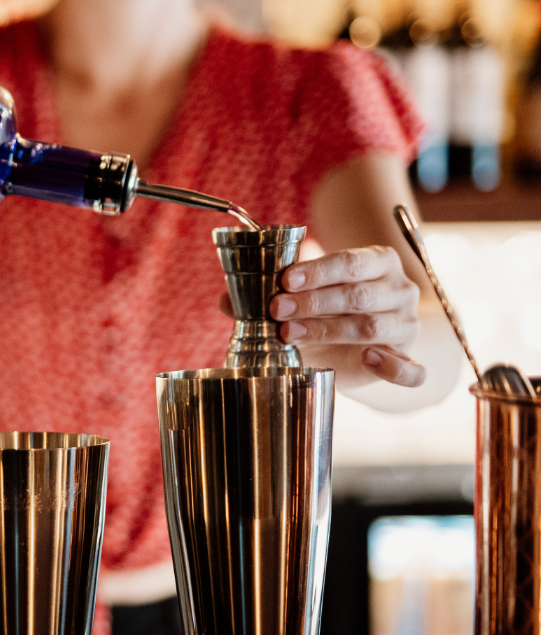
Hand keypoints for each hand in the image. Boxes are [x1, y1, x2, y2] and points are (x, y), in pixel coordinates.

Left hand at [218, 245, 426, 387]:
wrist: (358, 340)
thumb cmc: (327, 310)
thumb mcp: (300, 296)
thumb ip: (267, 293)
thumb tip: (226, 299)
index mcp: (378, 262)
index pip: (351, 261)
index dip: (318, 270)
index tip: (284, 280)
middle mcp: (399, 290)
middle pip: (358, 295)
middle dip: (313, 302)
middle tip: (277, 310)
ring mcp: (405, 326)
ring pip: (373, 328)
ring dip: (328, 330)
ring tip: (290, 333)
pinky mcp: (405, 358)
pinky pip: (412, 368)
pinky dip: (393, 367)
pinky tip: (366, 359)